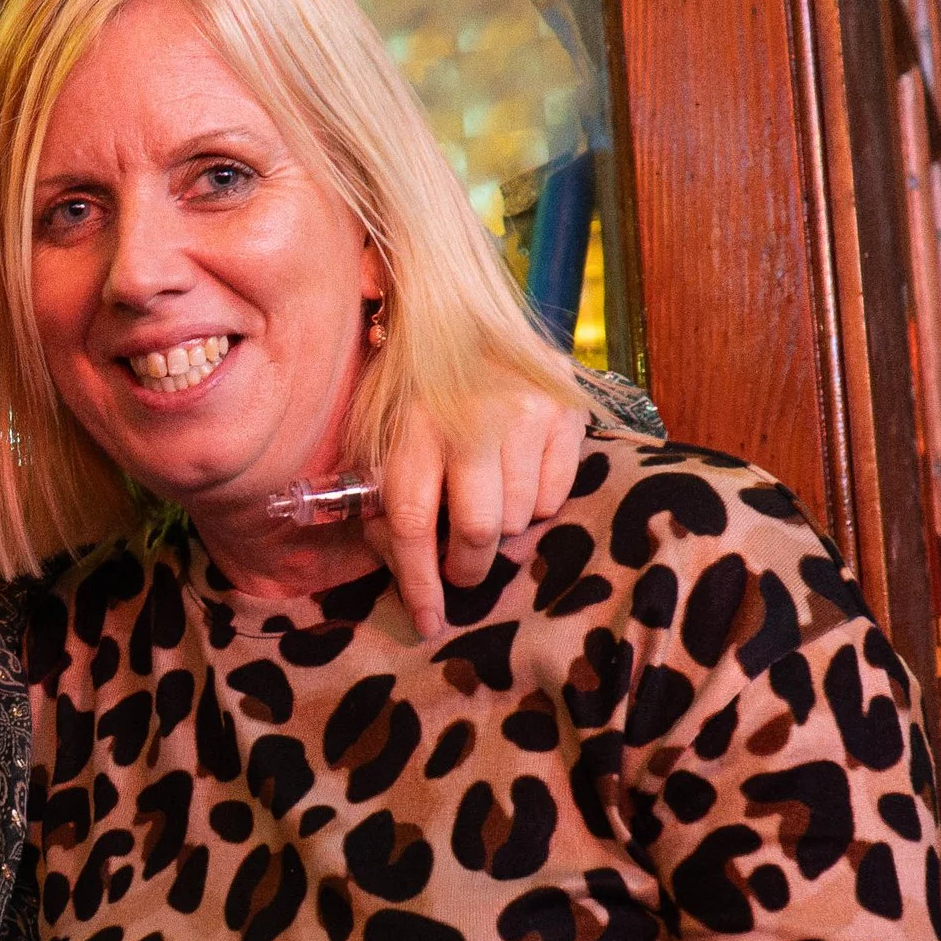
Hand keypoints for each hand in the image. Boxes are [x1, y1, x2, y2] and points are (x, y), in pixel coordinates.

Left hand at [368, 388, 586, 640]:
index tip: (429, 622)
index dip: (421, 583)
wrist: (453, 318)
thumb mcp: (374, 442)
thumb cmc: (407, 395)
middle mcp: (472, 416)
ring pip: (520, 518)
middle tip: (460, 568)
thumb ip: (382, 505)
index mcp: (411, 425)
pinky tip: (513, 476)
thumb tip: (409, 573)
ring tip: (483, 500)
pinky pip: (554, 495)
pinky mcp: (565, 410)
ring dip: (501, 528)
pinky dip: (533, 503)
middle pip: (479, 529)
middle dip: (467, 566)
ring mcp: (526, 410)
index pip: (413, 523)